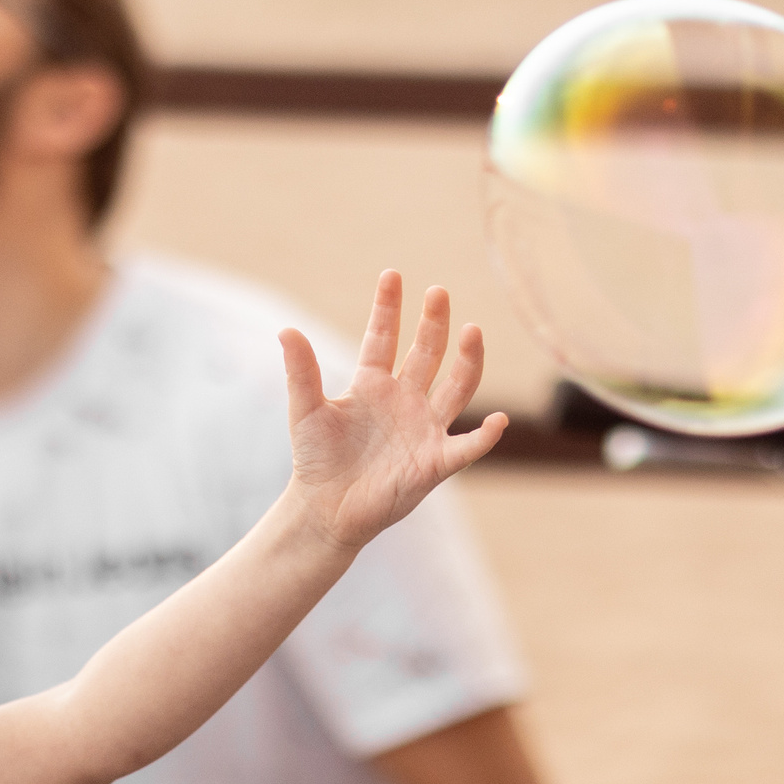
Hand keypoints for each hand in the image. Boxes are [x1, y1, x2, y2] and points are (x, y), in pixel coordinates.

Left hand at [282, 272, 504, 550]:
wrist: (325, 510)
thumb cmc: (317, 460)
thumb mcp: (306, 411)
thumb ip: (301, 371)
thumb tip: (285, 329)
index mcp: (372, 384)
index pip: (383, 338)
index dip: (388, 308)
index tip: (392, 274)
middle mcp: (404, 399)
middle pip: (427, 353)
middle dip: (434, 323)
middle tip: (438, 291)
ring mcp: (424, 428)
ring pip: (456, 387)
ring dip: (468, 362)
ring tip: (472, 330)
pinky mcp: (434, 462)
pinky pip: (467, 446)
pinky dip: (484, 436)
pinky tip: (497, 420)